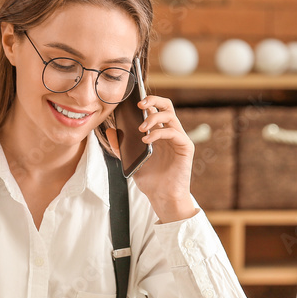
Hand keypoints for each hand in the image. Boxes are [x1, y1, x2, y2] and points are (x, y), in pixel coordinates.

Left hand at [108, 94, 197, 222]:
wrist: (162, 197)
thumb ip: (122, 147)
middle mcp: (170, 132)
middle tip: (139, 104)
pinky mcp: (185, 147)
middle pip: (166, 105)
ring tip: (140, 128)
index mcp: (159, 133)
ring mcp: (179, 139)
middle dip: (153, 99)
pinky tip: (146, 140)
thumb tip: (111, 132)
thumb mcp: (131, 161)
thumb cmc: (150, 180)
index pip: (155, 109)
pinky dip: (158, 133)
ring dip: (153, 118)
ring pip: (170, 115)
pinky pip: (174, 132)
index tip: (131, 100)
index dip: (147, 101)